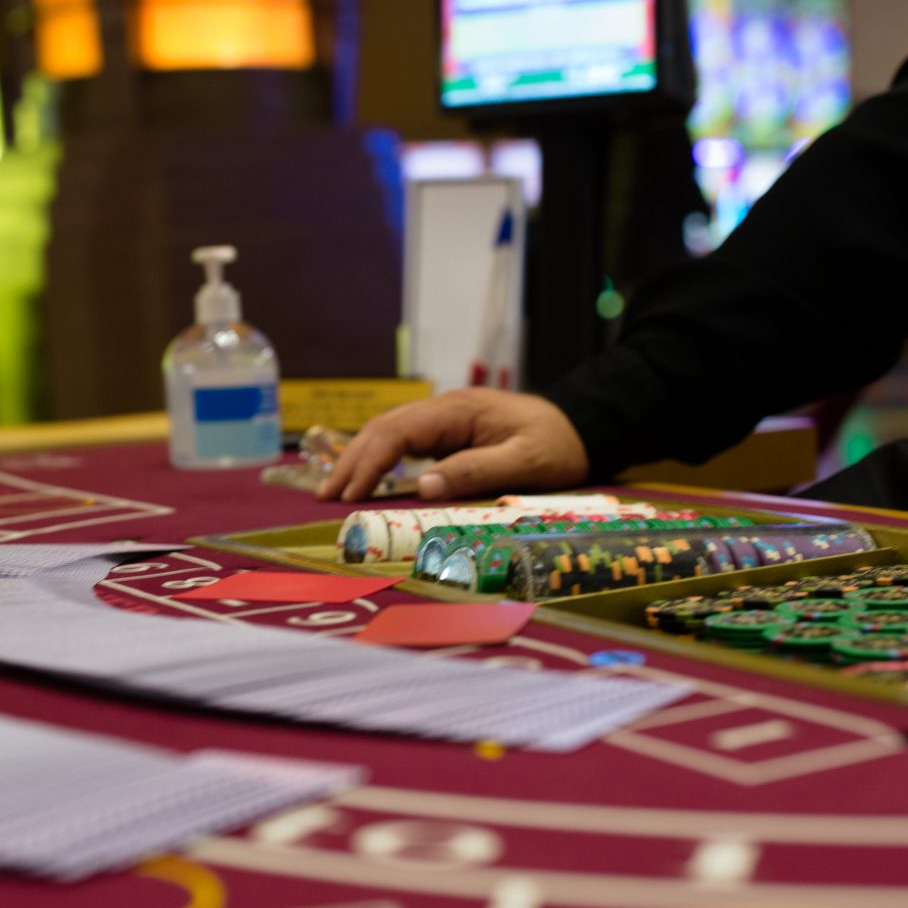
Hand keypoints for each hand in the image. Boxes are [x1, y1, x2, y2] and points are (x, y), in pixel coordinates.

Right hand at [316, 389, 590, 503]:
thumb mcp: (525, 463)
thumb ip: (476, 471)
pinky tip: (366, 481)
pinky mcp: (448, 434)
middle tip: (326, 497)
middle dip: (352, 461)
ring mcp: (444, 421)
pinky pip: (404, 444)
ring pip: (388, 433)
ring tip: (335, 491)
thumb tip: (424, 486)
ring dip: (360, 460)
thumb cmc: (558, 446)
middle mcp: (444, 410)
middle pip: (383, 429)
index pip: (398, 433)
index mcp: (458, 411)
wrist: (581, 428)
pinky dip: (379, 460)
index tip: (350, 495)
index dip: (369, 463)